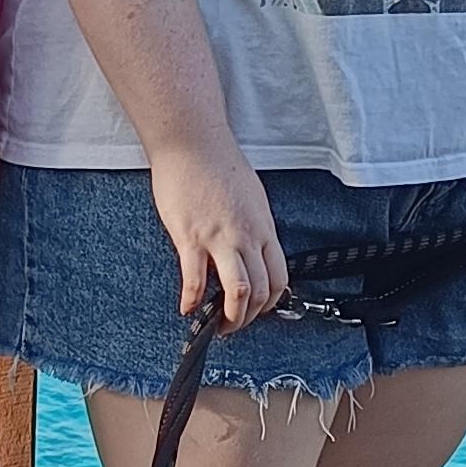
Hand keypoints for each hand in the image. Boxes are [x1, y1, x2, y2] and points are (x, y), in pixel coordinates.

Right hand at [147, 138, 286, 328]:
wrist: (192, 142)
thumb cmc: (217, 163)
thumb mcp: (250, 197)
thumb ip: (252, 227)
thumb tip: (249, 250)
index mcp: (263, 227)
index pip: (279, 277)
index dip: (270, 302)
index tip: (257, 310)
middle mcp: (247, 236)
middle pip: (262, 291)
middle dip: (249, 317)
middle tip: (234, 325)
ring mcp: (220, 238)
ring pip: (238, 291)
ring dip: (229, 318)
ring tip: (216, 325)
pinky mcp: (191, 237)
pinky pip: (195, 280)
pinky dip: (191, 301)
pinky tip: (186, 307)